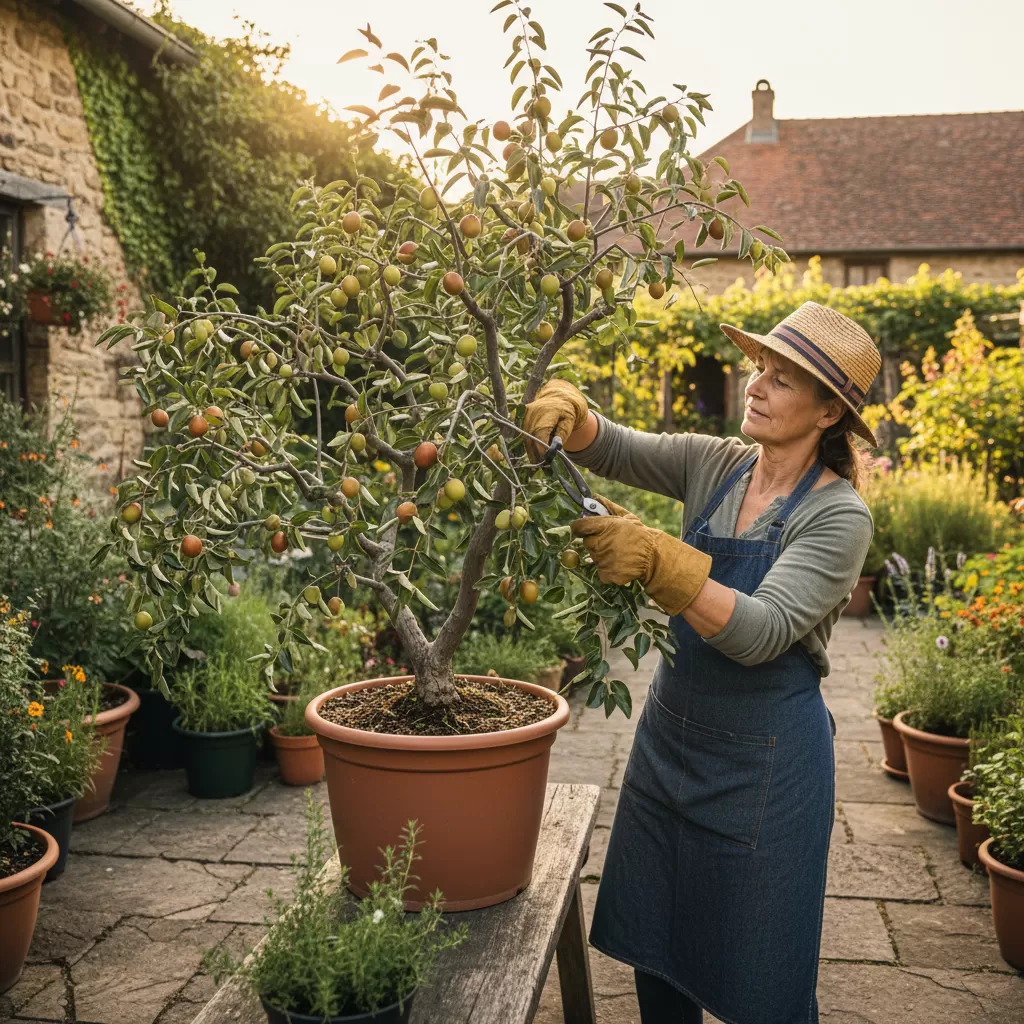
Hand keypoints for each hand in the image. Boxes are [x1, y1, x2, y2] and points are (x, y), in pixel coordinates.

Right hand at [522, 379, 588, 460]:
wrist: (559, 397)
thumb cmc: (567, 411)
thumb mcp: (569, 423)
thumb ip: (562, 434)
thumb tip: (554, 448)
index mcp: (546, 411)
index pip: (540, 433)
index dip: (541, 448)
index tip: (546, 461)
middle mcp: (532, 411)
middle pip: (530, 437)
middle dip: (536, 454)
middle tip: (543, 468)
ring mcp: (525, 414)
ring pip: (525, 438)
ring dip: (531, 452)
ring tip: (540, 464)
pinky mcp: (521, 417)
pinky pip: (523, 435)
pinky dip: (529, 446)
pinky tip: (535, 455)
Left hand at [571, 494, 712, 614]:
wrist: (653, 557)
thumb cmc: (639, 535)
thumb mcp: (627, 517)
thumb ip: (609, 507)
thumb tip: (595, 497)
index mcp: (605, 526)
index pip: (579, 526)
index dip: (580, 527)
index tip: (583, 529)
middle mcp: (601, 543)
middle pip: (587, 542)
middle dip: (596, 541)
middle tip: (611, 542)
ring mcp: (603, 560)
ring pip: (594, 557)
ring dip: (603, 556)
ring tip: (619, 553)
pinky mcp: (606, 574)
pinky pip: (601, 571)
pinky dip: (608, 569)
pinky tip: (619, 564)